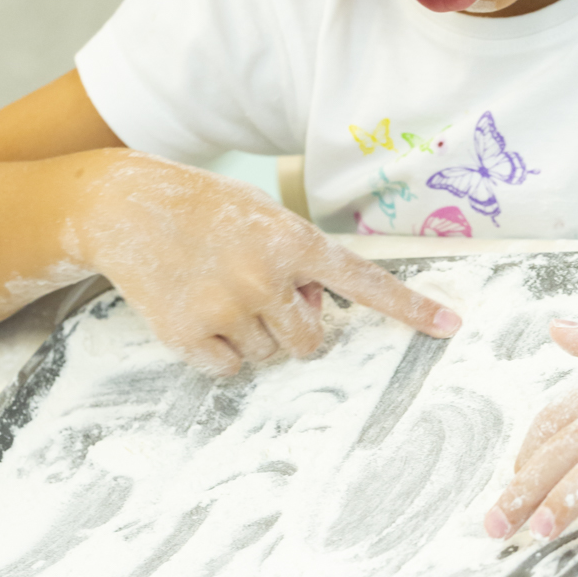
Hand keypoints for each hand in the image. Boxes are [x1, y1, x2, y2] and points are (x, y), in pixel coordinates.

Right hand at [71, 150, 460, 374]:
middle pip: (312, 341)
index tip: (450, 327)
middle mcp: (266, 276)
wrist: (127, 207)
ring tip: (220, 292)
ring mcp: (226, 308)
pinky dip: (217, 352)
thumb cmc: (205, 211)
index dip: (409, 308)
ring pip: (270, 357)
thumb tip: (312, 312)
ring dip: (254, 337)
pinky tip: (196, 312)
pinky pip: (228, 369)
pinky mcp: (187, 334)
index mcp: (293, 241)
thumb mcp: (264, 218)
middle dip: (294, 327)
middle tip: (259, 293)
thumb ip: (299, 262)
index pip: (364, 281)